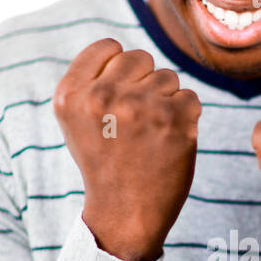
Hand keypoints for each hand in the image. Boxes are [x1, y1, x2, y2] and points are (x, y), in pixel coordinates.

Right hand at [53, 38, 201, 260]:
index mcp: (70, 94)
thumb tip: (124, 50)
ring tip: (150, 134)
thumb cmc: (105, 162)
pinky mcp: (174, 119)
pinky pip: (190, 97)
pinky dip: (185, 117)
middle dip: (144, 83)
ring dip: (165, 101)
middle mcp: (102, 96)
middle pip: (140, 57)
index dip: (119, 69)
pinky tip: (168, 142)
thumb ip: (93, 80)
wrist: (125, 213)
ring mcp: (140, 106)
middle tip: (136, 120)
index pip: (108, 47)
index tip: (118, 98)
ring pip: (167, 77)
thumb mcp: (77, 121)